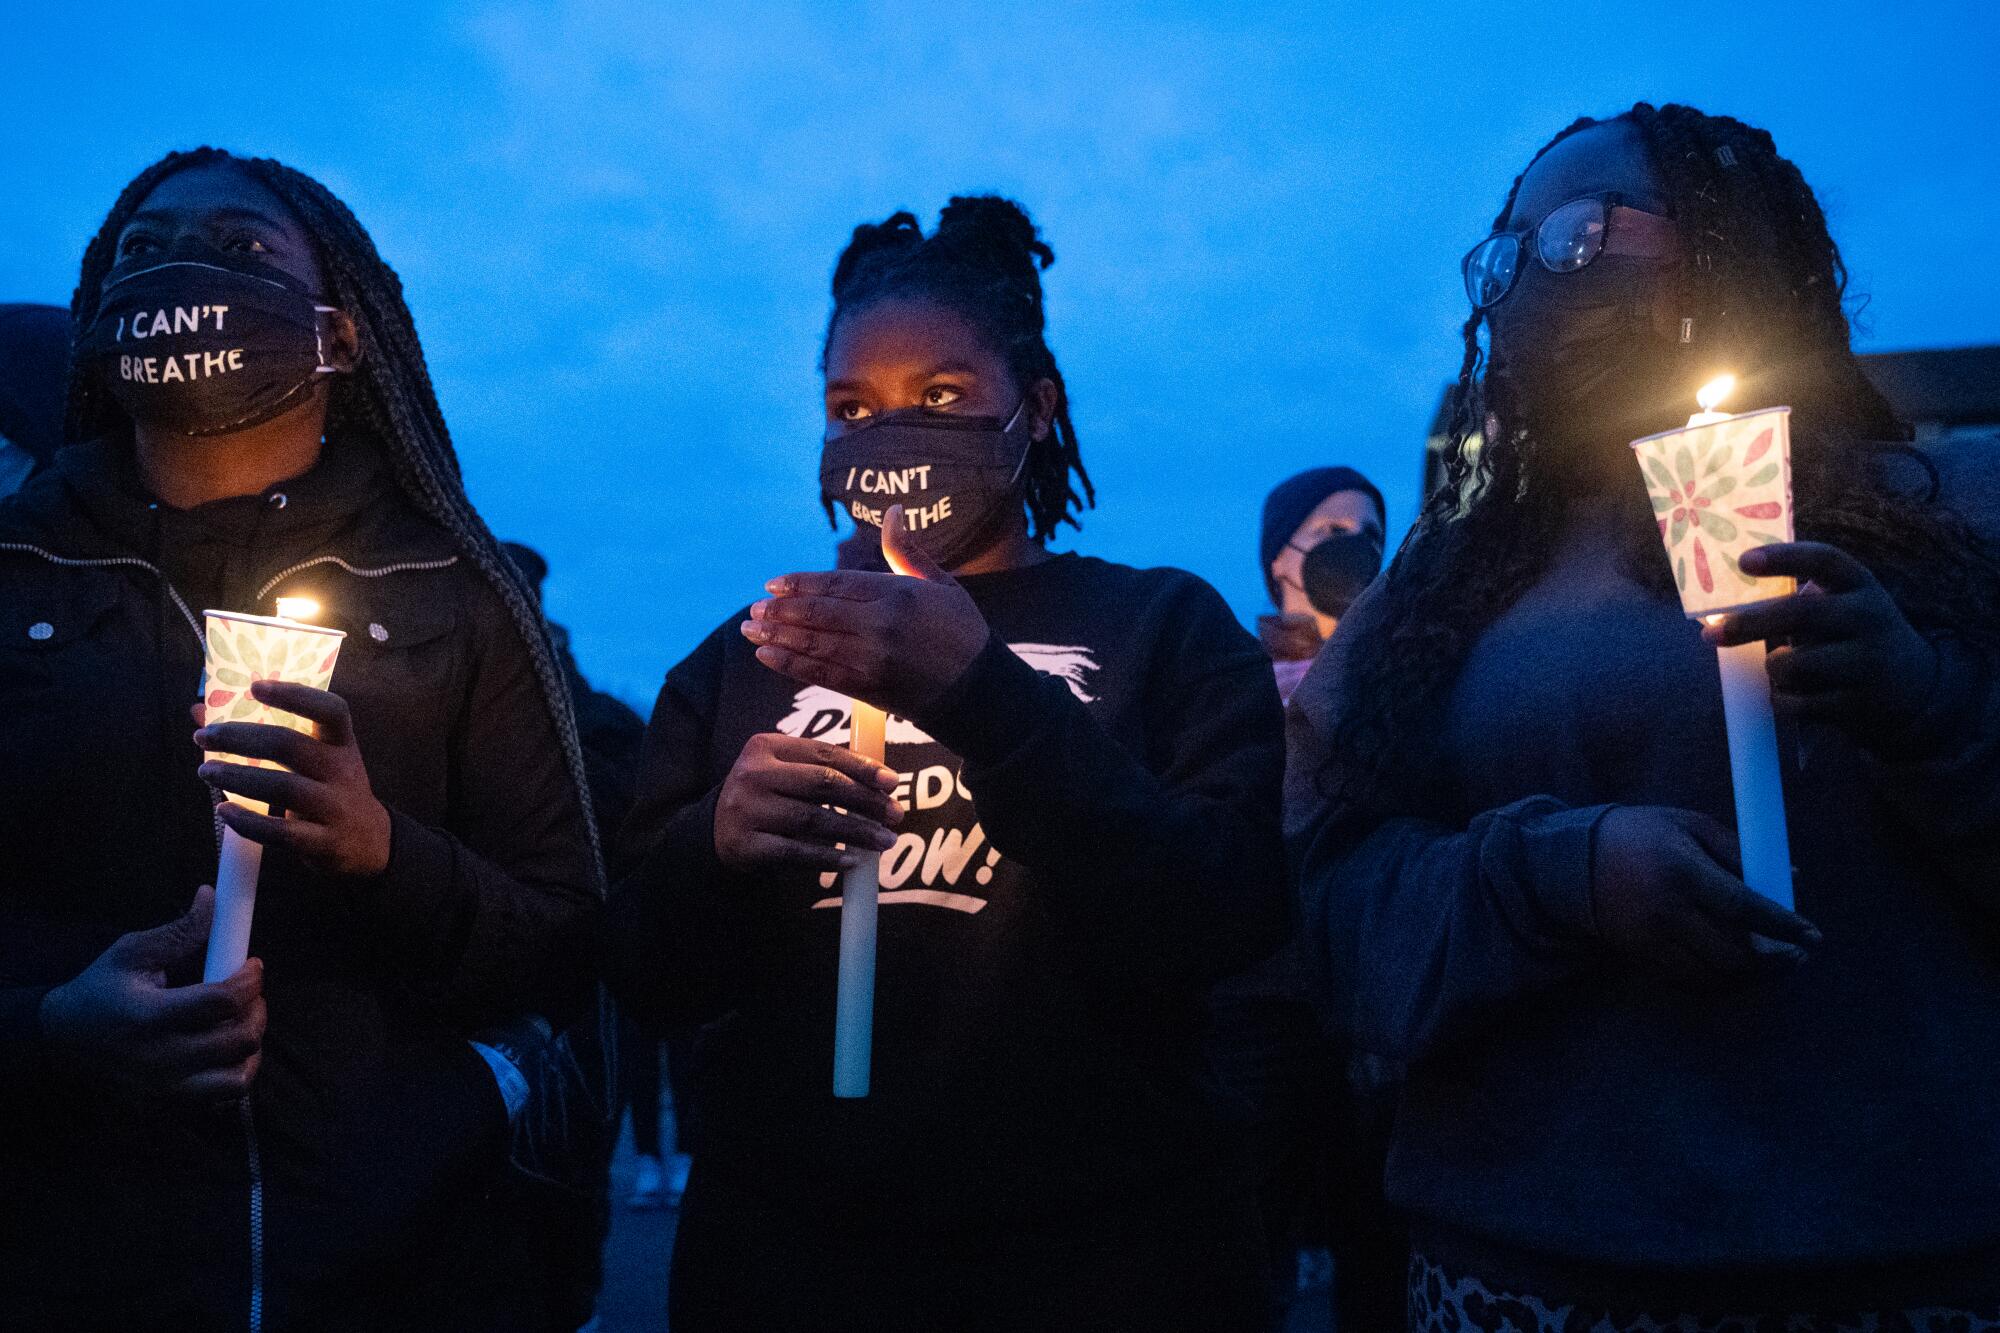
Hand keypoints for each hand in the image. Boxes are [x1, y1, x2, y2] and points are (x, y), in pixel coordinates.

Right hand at [39, 887, 266, 1106]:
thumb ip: (181, 930)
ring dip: (252, 1043)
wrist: (63, 1038)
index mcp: (149, 1018)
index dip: (249, 980)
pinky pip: (225, 1094)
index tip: (254, 964)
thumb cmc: (101, 988)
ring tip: (241, 1018)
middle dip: (257, 1008)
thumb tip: (215, 897)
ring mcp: (166, 1088)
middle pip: (239, 1040)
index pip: (221, 1003)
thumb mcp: (133, 952)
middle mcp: (160, 1060)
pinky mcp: (170, 1102)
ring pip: (239, 1076)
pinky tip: (229, 1045)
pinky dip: (239, 1069)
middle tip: (249, 991)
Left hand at [195, 681, 392, 877]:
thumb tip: (200, 711)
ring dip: (237, 776)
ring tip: (205, 771)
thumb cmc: (330, 789)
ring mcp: (335, 808)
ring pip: (283, 788)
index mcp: (342, 744)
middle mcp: (343, 771)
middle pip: (291, 746)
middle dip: (241, 737)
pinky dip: (248, 822)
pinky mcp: (324, 843)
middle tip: (204, 736)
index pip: (330, 710)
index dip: (295, 695)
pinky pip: (281, 833)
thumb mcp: (314, 758)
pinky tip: (224, 810)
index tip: (255, 687)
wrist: (371, 842)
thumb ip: (263, 735)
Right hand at [714, 733, 903, 875]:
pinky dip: (827, 858)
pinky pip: (795, 852)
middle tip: (895, 815)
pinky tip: (851, 861)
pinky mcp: (746, 845)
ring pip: (812, 820)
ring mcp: (747, 810)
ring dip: (855, 832)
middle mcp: (753, 774)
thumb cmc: (764, 798)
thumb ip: (821, 769)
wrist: (714, 833)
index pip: (823, 753)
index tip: (892, 783)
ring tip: (884, 841)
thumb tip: (881, 785)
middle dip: (865, 801)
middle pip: (822, 784)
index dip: (862, 767)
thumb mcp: (783, 772)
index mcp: (766, 746)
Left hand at [743, 504, 992, 718]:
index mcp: (898, 594)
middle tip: (754, 609)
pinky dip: (790, 665)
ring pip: (813, 643)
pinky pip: (820, 674)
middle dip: (781, 611)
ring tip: (750, 630)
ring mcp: (872, 659)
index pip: (837, 584)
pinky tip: (767, 656)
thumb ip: (907, 550)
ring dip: (777, 636)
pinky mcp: (868, 688)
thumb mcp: (942, 584)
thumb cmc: (963, 632)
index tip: (773, 584)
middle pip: (818, 614)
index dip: (801, 583)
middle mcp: (881, 625)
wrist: (980, 691)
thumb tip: (893, 510)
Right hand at [1589, 806, 1820, 985]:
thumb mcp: (1689, 825)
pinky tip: (1735, 968)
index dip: (1784, 926)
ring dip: (1750, 974)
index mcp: (1684, 872)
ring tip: (1771, 964)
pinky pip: (1690, 979)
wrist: (1571, 862)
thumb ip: (1738, 850)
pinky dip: (1720, 979)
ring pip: (1715, 973)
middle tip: (1797, 956)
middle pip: (1734, 953)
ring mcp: (1653, 939)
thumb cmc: (1639, 835)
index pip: (1745, 908)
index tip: (1812, 936)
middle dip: (1774, 960)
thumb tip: (1789, 877)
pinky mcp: (1641, 956)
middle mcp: (1669, 911)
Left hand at [1703, 541, 1936, 743]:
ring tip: (1781, 666)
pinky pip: (1796, 703)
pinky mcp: (1859, 704)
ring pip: (1793, 665)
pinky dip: (1781, 699)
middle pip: (1801, 614)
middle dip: (1750, 623)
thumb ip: (1797, 600)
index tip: (1744, 561)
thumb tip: (1723, 604)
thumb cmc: (1854, 637)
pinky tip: (1792, 694)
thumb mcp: (1844, 606)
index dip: (1784, 557)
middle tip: (1710, 635)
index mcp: (1861, 585)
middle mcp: (1869, 618)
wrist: (1916, 689)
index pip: (1825, 559)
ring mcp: (1868, 662)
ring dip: (1773, 668)